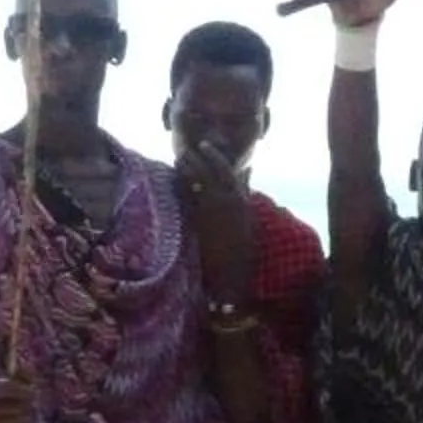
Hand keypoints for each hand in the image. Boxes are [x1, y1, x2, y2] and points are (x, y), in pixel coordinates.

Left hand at [176, 140, 253, 302]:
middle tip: (186, 149)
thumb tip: (245, 172)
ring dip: (187, 166)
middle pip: (211, 170)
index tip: (205, 147)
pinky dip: (181, 183)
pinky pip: (188, 194)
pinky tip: (174, 178)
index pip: (228, 170)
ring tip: (178, 159)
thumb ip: (245, 194)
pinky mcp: (199, 218)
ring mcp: (213, 208)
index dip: (215, 156)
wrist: (231, 275)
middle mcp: (229, 199)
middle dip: (199, 157)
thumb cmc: (242, 250)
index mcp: (243, 200)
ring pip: (197, 178)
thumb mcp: (249, 219)